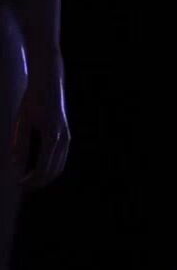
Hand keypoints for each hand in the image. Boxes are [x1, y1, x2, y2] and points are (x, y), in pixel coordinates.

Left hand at [12, 72, 69, 189]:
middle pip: (53, 171)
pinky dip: (50, 167)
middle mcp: (63, 139)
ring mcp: (67, 138)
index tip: (17, 184)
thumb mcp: (21, 122)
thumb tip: (15, 165)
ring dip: (44, 176)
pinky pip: (60, 158)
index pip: (43, 169)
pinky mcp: (66, 135)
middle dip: (38, 182)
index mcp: (51, 137)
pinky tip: (36, 168)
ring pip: (59, 166)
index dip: (30, 180)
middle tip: (21, 185)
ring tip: (28, 179)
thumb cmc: (32, 101)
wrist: (49, 84)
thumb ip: (19, 144)